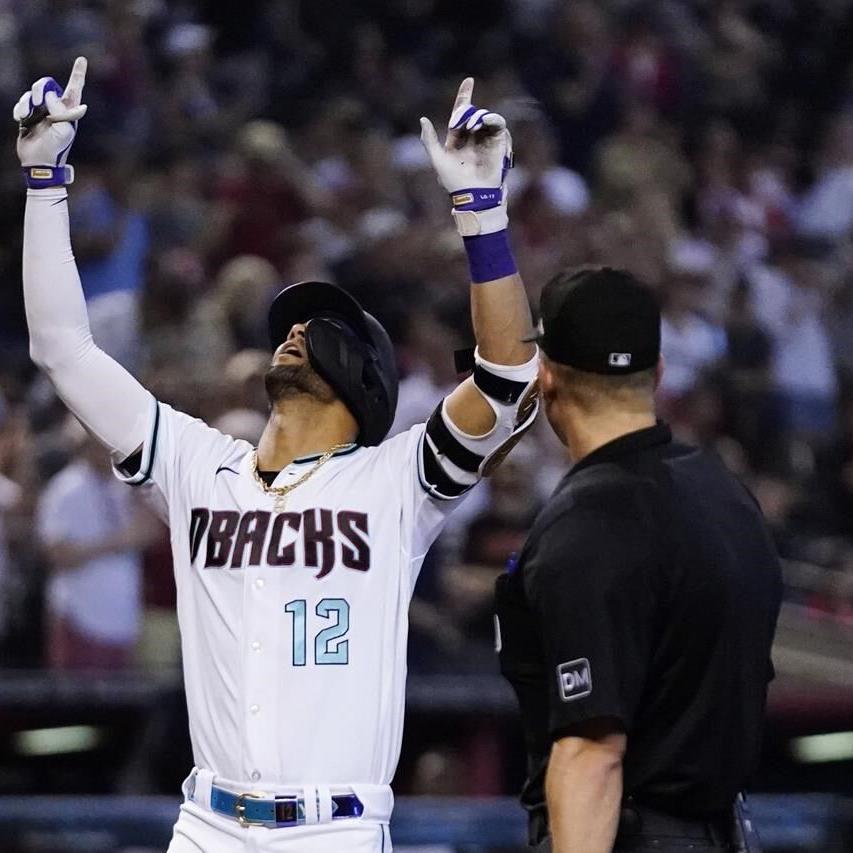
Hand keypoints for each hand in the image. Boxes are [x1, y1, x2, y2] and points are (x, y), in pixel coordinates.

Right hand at [13, 56, 86, 185]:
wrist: (40, 162)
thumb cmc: (57, 148)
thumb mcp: (64, 129)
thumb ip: (60, 109)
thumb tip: (49, 94)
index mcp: (69, 111)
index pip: (75, 89)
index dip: (78, 74)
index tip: (82, 59)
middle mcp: (56, 108)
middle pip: (46, 85)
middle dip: (40, 89)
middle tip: (38, 101)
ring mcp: (41, 111)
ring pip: (31, 94)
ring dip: (27, 102)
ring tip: (26, 116)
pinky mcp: (27, 116)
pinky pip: (21, 103)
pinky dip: (19, 109)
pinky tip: (20, 120)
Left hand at [420, 78, 512, 235]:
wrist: (473, 195)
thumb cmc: (454, 181)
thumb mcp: (437, 159)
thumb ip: (429, 140)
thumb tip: (423, 119)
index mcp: (458, 138)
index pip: (461, 113)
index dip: (465, 96)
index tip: (469, 80)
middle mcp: (473, 137)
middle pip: (472, 113)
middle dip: (467, 112)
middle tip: (462, 122)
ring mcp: (486, 140)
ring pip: (485, 117)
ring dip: (479, 116)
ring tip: (472, 126)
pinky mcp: (499, 144)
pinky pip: (499, 125)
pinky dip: (493, 120)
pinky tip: (485, 124)